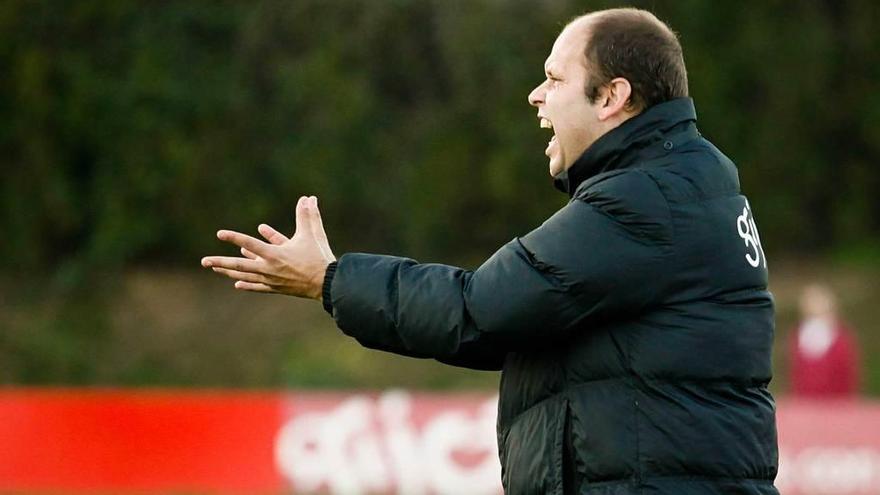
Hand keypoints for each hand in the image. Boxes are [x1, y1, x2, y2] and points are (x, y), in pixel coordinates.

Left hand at [201, 196, 335, 298]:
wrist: (328, 283)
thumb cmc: (319, 256)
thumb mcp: (313, 234)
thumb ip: (308, 215)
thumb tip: (309, 198)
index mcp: (275, 254)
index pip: (249, 243)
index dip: (234, 237)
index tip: (219, 234)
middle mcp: (269, 268)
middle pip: (239, 265)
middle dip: (220, 263)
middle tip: (204, 262)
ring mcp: (271, 280)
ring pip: (245, 276)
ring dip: (229, 272)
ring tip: (215, 269)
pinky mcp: (277, 288)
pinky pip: (258, 287)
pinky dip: (247, 285)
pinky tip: (237, 284)